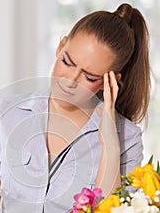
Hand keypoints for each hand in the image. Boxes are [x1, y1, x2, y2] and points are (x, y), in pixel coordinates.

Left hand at [95, 71, 120, 195]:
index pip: (111, 95)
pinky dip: (108, 91)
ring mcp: (111, 110)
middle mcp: (112, 108)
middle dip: (112, 81)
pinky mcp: (109, 112)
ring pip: (112, 93)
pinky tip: (106, 85)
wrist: (109, 142)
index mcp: (109, 109)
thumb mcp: (102, 121)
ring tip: (108, 73)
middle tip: (110, 71)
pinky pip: (109, 99)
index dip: (109, 86)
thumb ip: (101, 113)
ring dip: (110, 82)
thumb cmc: (105, 133)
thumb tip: (98, 108)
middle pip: (113, 91)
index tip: (107, 77)